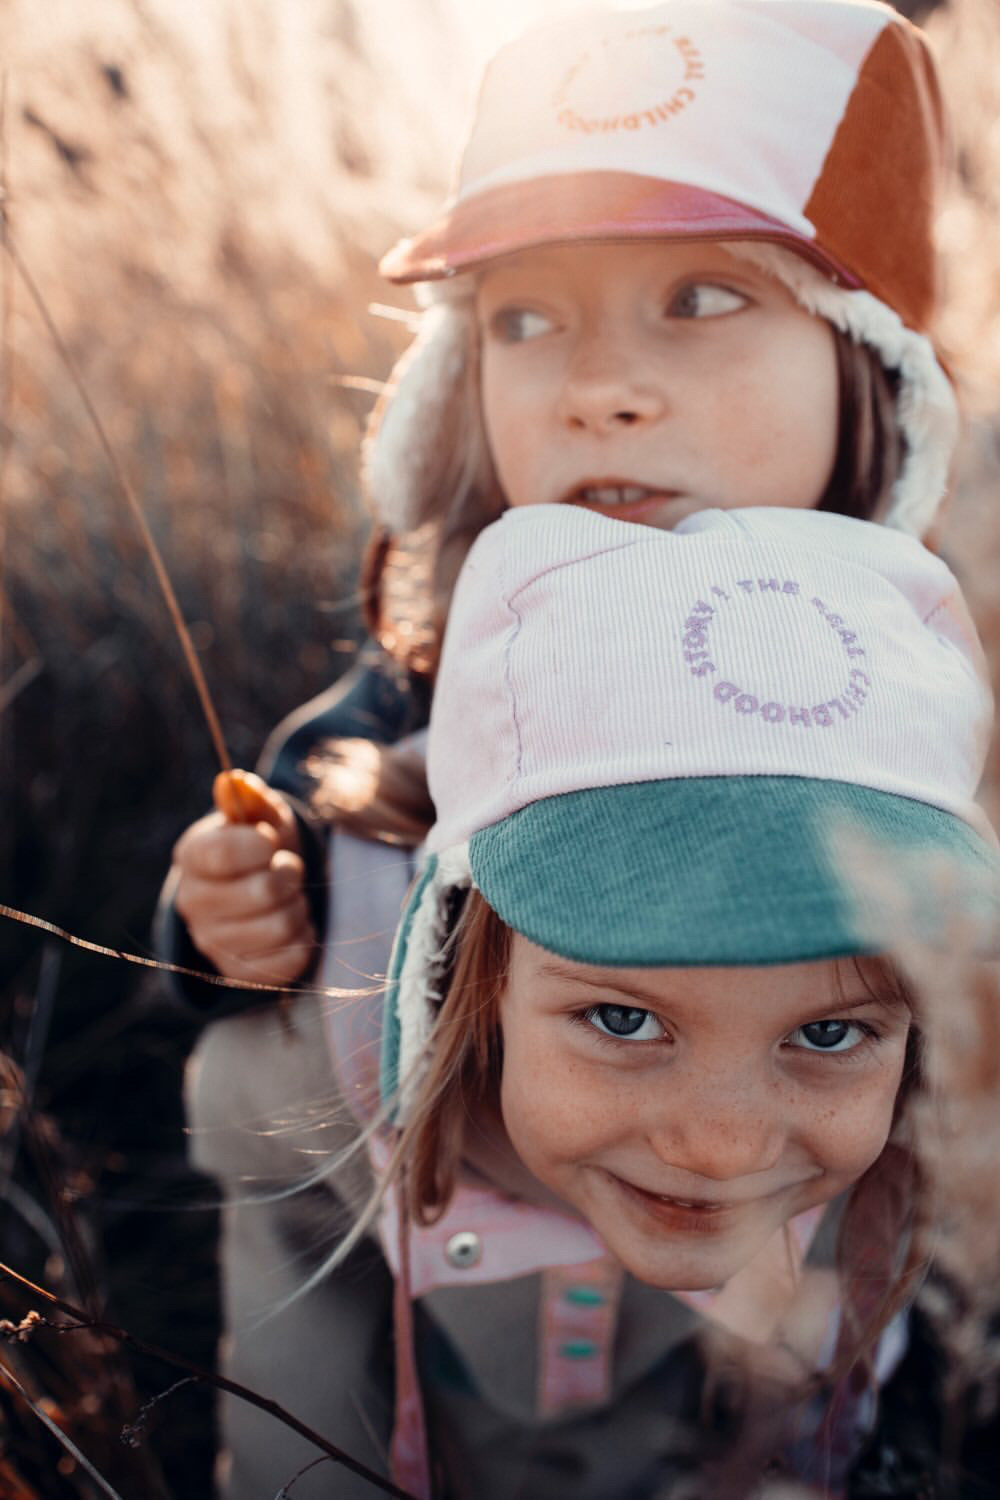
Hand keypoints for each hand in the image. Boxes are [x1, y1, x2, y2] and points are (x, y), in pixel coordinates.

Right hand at [172, 773, 315, 985]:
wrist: (259, 889)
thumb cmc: (262, 845)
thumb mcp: (261, 815)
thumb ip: (251, 799)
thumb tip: (233, 782)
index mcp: (193, 857)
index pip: (221, 853)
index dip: (258, 845)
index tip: (271, 841)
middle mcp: (194, 903)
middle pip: (261, 891)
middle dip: (289, 874)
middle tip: (288, 868)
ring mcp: (214, 943)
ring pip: (280, 927)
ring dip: (298, 907)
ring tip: (291, 897)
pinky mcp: (240, 973)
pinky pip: (290, 960)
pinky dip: (303, 939)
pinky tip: (294, 925)